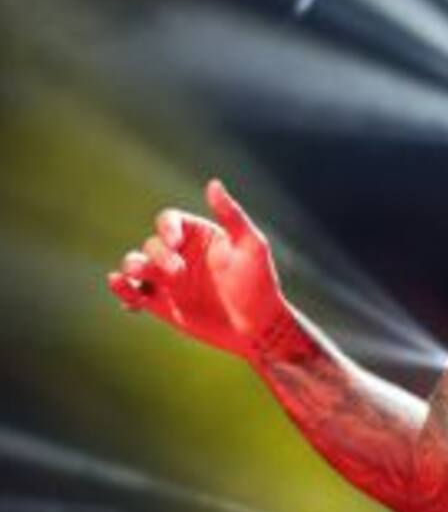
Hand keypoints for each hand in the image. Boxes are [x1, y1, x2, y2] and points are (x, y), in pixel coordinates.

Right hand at [107, 178, 288, 357]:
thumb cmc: (260, 284)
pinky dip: (123, 292)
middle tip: (178, 274)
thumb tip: (213, 183)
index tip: (176, 243)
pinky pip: (133, 294)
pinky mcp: (162, 305)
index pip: (169, 220)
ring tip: (136, 276)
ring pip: (135, 265)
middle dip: (158, 257)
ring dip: (132, 268)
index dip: (166, 229)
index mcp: (198, 236)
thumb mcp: (251, 246)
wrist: (259, 328)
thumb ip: (232, 216)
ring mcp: (168, 280)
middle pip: (151, 245)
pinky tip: (128, 300)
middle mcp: (180, 254)